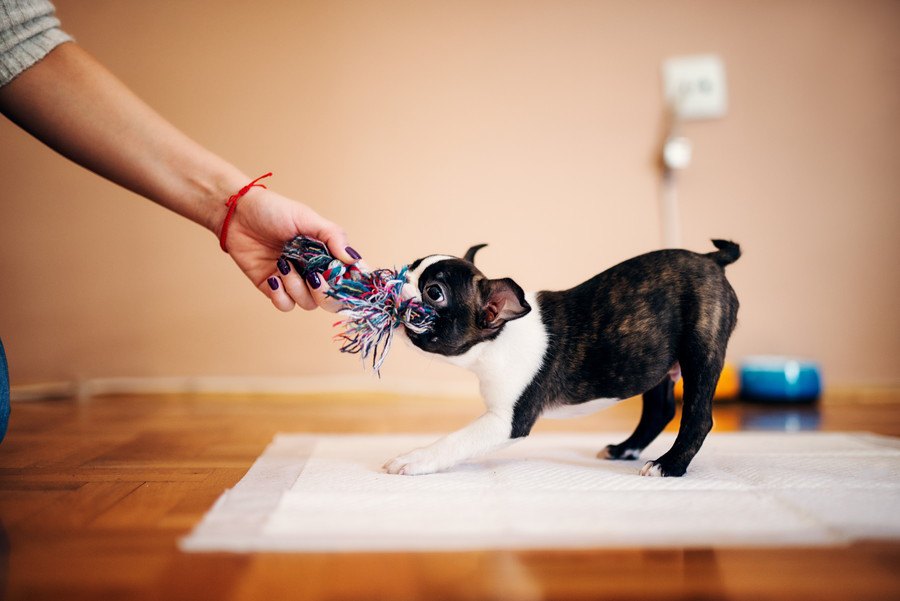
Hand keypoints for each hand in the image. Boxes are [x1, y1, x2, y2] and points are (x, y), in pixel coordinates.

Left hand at [219, 187, 360, 311]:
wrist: (237, 213)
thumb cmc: (274, 210)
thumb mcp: (308, 218)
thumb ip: (333, 237)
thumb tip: (354, 259)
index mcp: (327, 254)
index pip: (349, 277)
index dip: (353, 284)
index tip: (351, 280)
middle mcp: (314, 270)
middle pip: (332, 300)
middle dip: (326, 294)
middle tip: (315, 277)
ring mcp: (294, 281)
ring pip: (308, 303)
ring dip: (297, 287)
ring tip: (284, 264)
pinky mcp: (273, 288)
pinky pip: (285, 305)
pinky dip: (281, 295)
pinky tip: (273, 276)